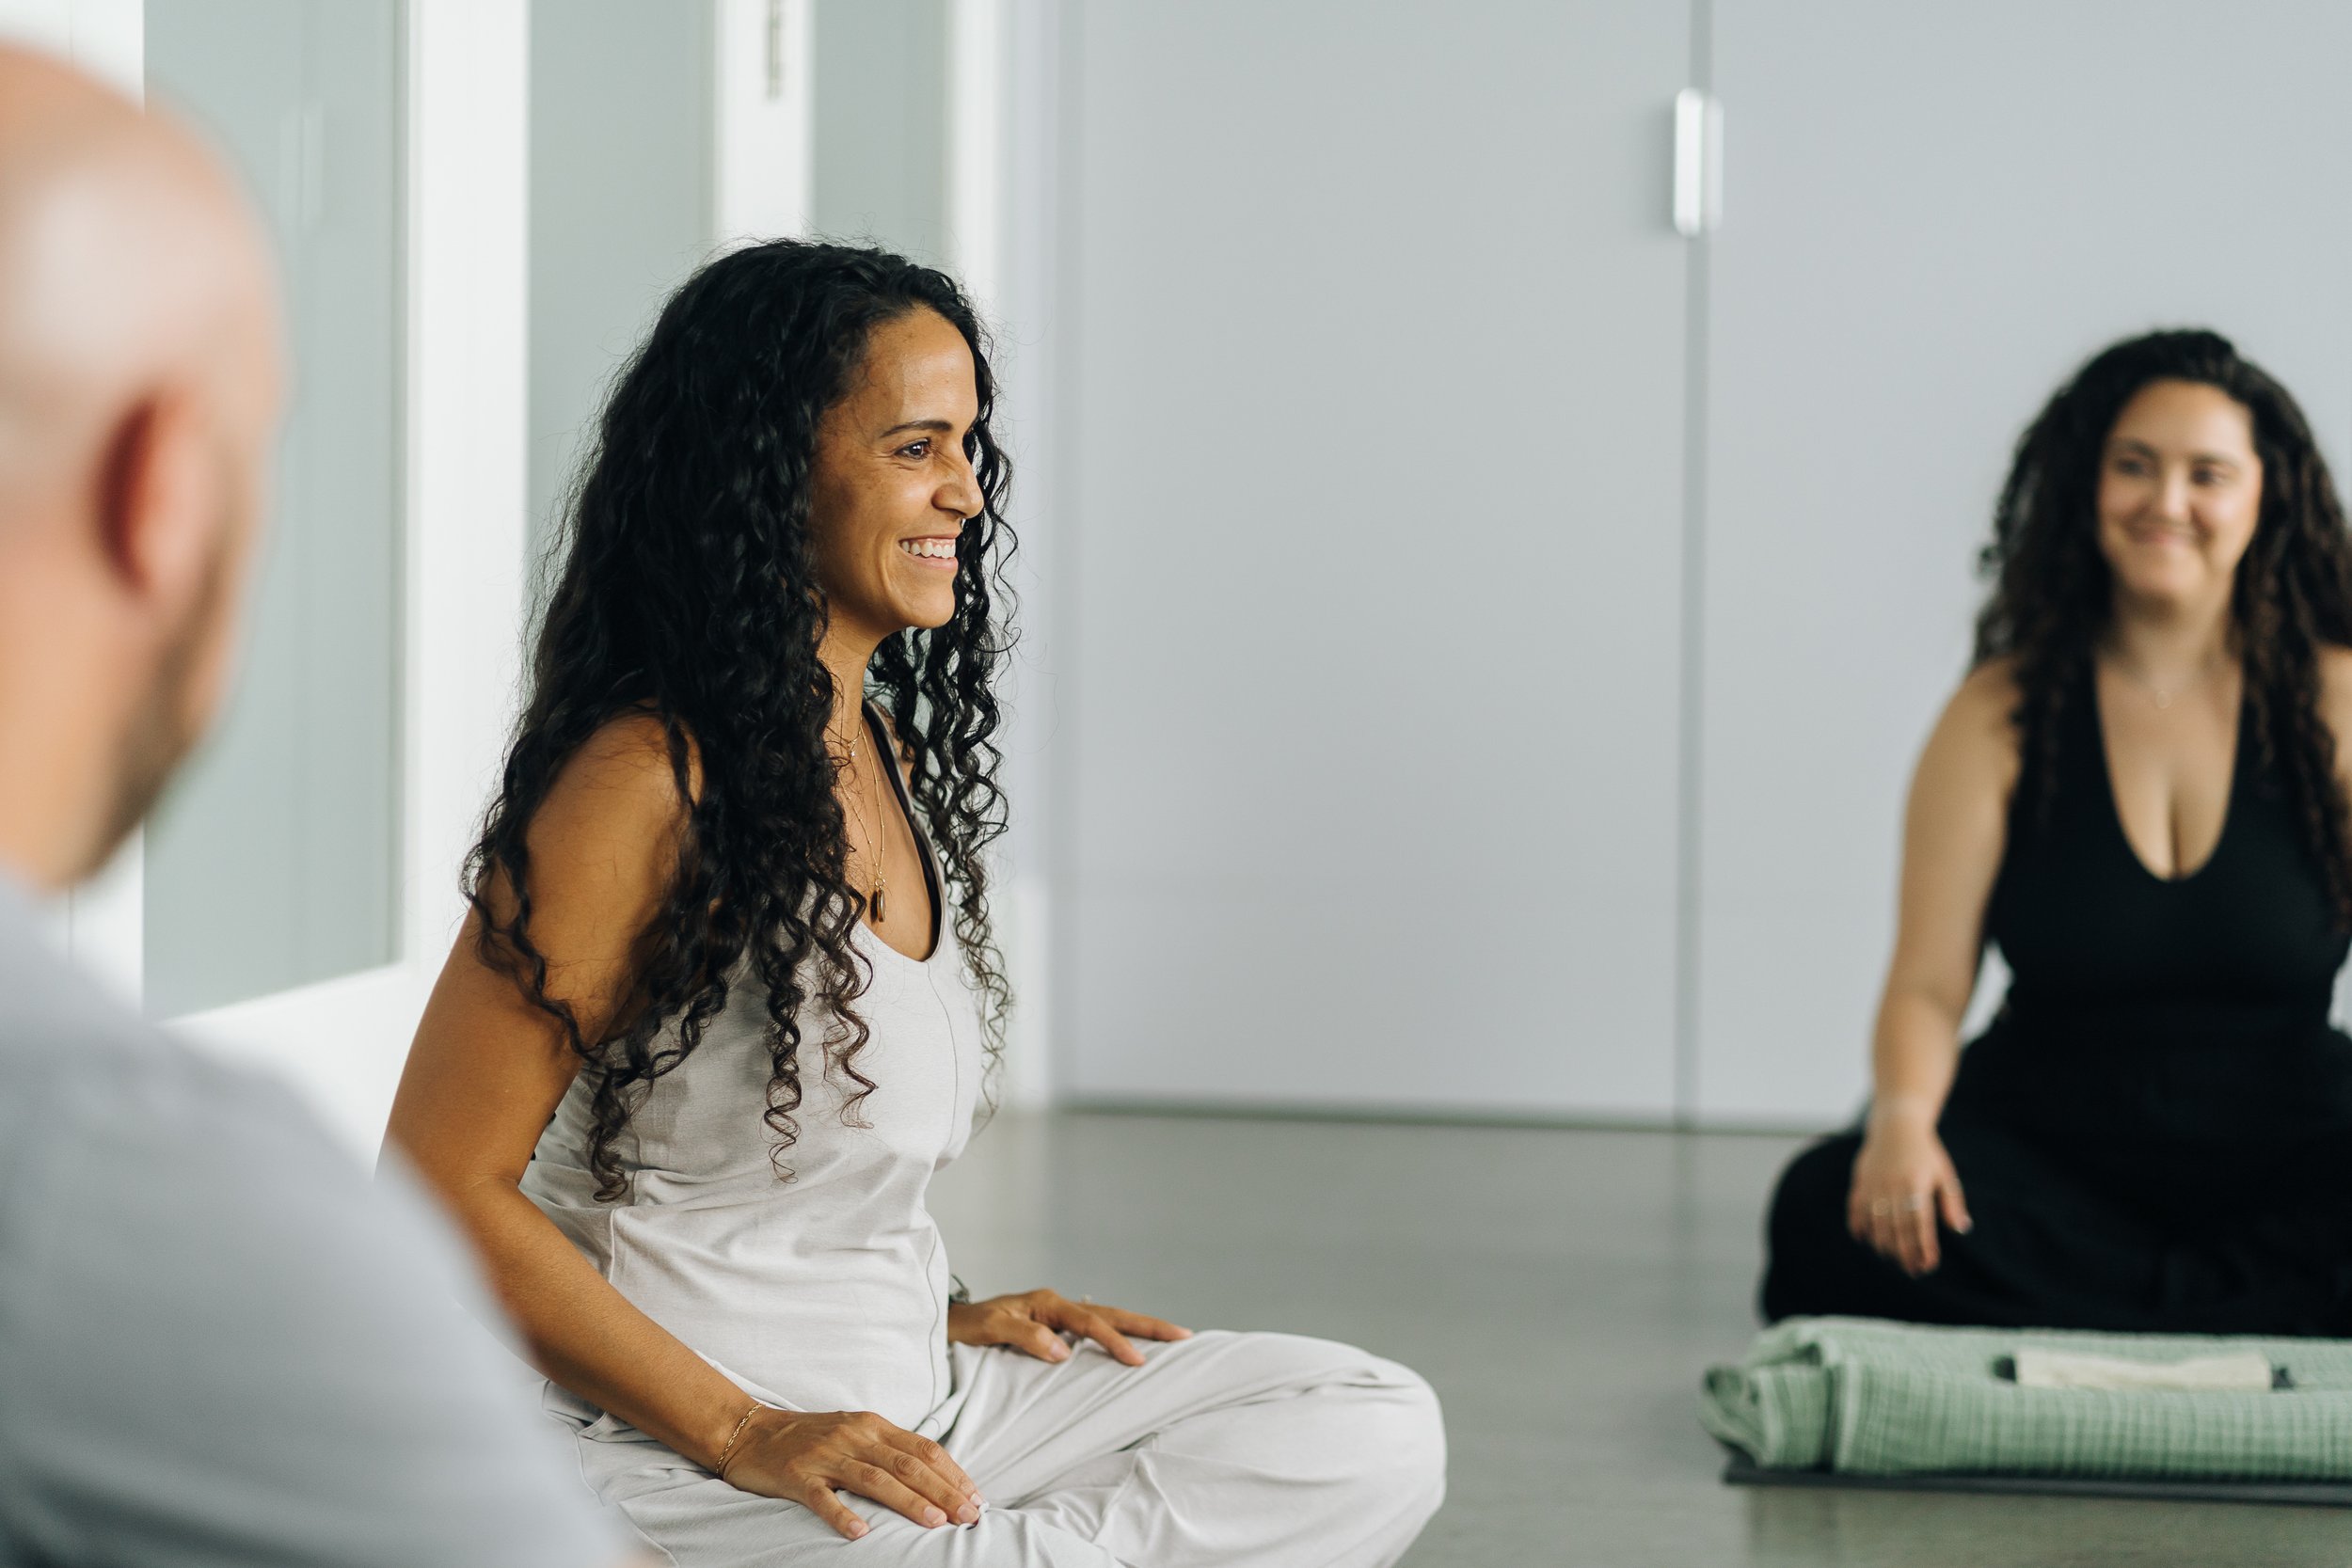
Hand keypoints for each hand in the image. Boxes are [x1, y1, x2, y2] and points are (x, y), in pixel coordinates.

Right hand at [718, 1406, 982, 1540]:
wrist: (750, 1432)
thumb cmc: (809, 1438)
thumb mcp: (854, 1434)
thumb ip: (888, 1450)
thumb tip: (933, 1477)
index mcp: (872, 1425)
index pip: (922, 1449)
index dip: (952, 1473)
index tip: (976, 1497)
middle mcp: (853, 1436)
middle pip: (907, 1464)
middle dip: (943, 1490)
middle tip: (969, 1515)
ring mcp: (825, 1456)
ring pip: (874, 1479)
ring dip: (908, 1501)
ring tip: (935, 1522)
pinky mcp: (796, 1476)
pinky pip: (822, 1497)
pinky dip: (842, 1514)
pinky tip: (861, 1533)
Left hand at [947, 1288, 1191, 1366]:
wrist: (952, 1324)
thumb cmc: (968, 1326)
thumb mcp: (991, 1328)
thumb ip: (1026, 1336)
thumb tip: (1064, 1350)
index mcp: (1047, 1303)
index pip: (1089, 1323)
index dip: (1114, 1341)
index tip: (1137, 1361)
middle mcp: (1057, 1305)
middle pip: (1110, 1313)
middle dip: (1147, 1325)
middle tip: (1183, 1335)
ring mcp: (1059, 1315)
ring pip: (1107, 1318)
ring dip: (1138, 1328)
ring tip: (1172, 1337)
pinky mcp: (1057, 1327)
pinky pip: (1095, 1330)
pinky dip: (1118, 1335)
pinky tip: (1135, 1345)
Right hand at [1847, 1112, 1971, 1275]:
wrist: (1897, 1123)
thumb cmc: (1926, 1151)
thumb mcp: (1945, 1174)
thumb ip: (1952, 1202)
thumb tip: (1961, 1228)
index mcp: (1916, 1185)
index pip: (1919, 1224)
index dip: (1923, 1247)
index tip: (1928, 1265)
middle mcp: (1893, 1186)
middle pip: (1897, 1228)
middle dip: (1905, 1253)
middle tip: (1913, 1271)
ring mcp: (1874, 1184)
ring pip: (1876, 1222)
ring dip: (1884, 1244)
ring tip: (1893, 1260)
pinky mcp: (1861, 1181)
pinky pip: (1856, 1208)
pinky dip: (1858, 1226)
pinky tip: (1865, 1240)